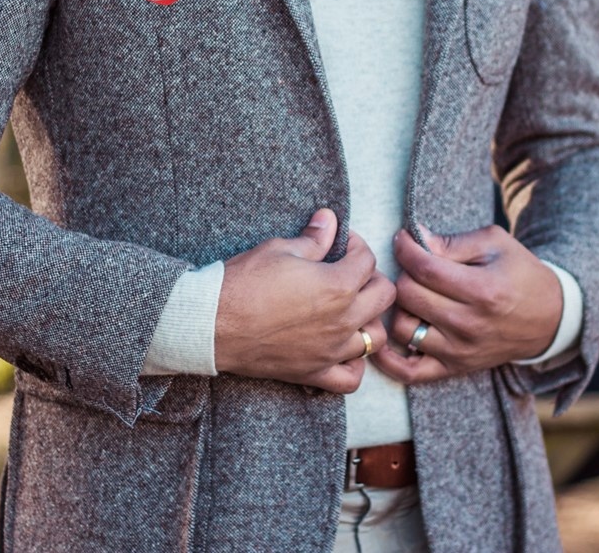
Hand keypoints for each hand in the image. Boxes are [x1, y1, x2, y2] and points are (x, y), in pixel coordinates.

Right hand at [215, 209, 395, 393]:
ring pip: (375, 339)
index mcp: (337, 285)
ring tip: (351, 307)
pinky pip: (352, 378)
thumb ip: (313, 238)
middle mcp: (342, 320)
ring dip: (369, 320)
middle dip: (371, 277)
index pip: (367, 260)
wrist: (214, 323)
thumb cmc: (244, 282)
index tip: (341, 242)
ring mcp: (331, 350)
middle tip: (349, 271)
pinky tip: (343, 348)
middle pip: (384, 297)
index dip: (356, 244)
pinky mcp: (314, 372)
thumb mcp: (280, 249)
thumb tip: (328, 219)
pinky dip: (354, 364)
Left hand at [371, 225, 562, 385]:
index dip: (404, 247)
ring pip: (403, 327)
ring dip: (399, 307)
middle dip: (404, 273)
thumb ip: (452, 241)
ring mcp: (460, 351)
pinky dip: (389, 359)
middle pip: (409, 295)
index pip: (424, 267)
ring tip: (409, 294)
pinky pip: (410, 372)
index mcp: (482, 290)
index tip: (403, 238)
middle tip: (412, 266)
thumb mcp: (494, 244)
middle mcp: (469, 324)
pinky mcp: (455, 368)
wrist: (550, 318)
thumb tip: (414, 237)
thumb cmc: (520, 273)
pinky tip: (383, 338)